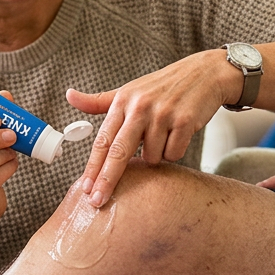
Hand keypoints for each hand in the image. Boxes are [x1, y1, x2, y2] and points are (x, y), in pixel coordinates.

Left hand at [67, 51, 230, 205]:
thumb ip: (99, 101)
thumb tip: (70, 96)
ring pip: (151, 157)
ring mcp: (163, 114)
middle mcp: (140, 107)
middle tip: (97, 201)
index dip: (92, 167)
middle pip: (119, 152)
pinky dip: (174, 150)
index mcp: (123, 101)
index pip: (103, 140)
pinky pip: (173, 153)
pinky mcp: (185, 121)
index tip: (85, 188)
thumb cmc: (163, 86)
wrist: (205, 73)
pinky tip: (177, 134)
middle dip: (107, 180)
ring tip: (163, 135)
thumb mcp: (129, 90)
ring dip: (156, 154)